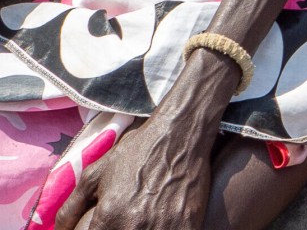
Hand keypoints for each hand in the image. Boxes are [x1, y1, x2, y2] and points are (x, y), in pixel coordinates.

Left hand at [55, 101, 216, 229]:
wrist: (180, 134)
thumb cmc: (135, 152)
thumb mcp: (94, 174)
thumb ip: (70, 209)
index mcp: (110, 218)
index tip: (101, 226)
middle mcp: (135, 226)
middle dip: (117, 229)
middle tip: (120, 220)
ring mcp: (164, 228)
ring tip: (139, 218)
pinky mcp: (188, 226)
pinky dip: (162, 229)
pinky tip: (158, 221)